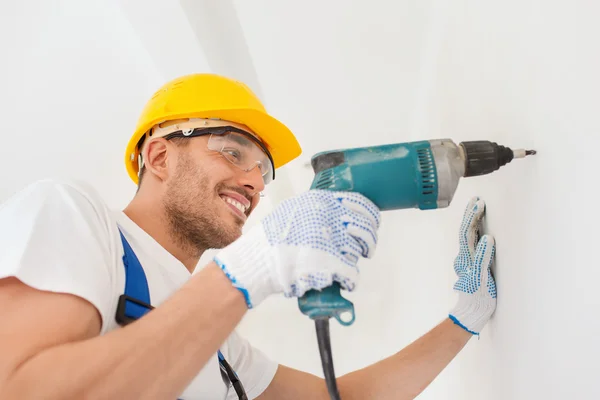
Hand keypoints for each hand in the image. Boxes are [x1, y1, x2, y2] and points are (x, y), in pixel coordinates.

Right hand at [214, 190, 380, 307]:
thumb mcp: (291, 210)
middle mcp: (329, 217)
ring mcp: (331, 240)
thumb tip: (334, 208)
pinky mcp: (331, 264)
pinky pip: (353, 273)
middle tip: (365, 248)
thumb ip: (313, 207)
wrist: (256, 262)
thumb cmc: (269, 239)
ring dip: (354, 259)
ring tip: (343, 264)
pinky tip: (346, 281)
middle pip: (365, 228)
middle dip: (368, 240)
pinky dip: (351, 280)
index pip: (360, 203)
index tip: (371, 223)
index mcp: (321, 201)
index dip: (370, 216)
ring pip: (358, 251)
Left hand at [448, 197, 496, 334]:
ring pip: (468, 237)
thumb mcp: (482, 279)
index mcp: (465, 259)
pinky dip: (476, 232)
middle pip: (465, 232)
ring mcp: (466, 261)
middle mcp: (463, 258)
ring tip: (478, 208)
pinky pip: (472, 244)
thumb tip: (486, 238)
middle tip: (477, 200)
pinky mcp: (471, 264)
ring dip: (472, 222)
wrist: (472, 312)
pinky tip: (480, 228)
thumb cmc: (478, 297)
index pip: (466, 233)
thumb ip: (483, 258)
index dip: (472, 217)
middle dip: (471, 215)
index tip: (479, 204)